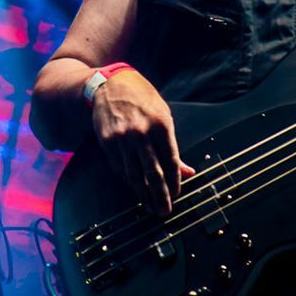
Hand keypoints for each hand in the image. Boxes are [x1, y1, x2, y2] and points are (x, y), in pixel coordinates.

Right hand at [91, 69, 194, 214]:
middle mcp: (142, 133)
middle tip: (165, 211)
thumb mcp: (163, 115)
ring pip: (134, 174)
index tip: (177, 195)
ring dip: (143, 193)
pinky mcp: (107, 142)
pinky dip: (128, 179)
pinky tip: (134, 187)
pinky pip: (119, 167)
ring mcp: (122, 138)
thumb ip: (173, 146)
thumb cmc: (143, 100)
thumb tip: (188, 172)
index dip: (175, 182)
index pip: (171, 161)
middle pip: (153, 173)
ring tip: (150, 205)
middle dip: (161, 195)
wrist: (110, 84)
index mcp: (161, 125)